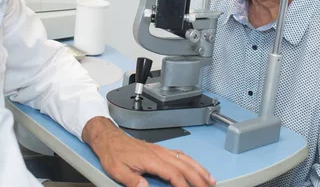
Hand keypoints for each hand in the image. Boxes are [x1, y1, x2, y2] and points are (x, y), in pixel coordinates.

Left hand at [82, 117, 215, 186]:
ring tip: (210, 179)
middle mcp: (159, 153)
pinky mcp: (159, 149)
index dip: (183, 185)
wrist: (109, 138)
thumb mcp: (117, 170)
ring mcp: (161, 150)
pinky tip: (196, 167)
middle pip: (184, 166)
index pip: (172, 174)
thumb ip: (132, 180)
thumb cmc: (113, 153)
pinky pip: (180, 154)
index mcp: (150, 159)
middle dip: (198, 178)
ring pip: (185, 159)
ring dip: (199, 169)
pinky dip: (191, 161)